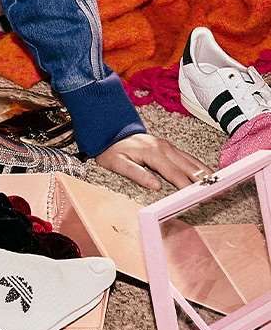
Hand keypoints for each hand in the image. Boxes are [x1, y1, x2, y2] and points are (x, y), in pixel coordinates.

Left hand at [95, 132, 213, 191]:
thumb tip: (156, 186)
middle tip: (218, 192)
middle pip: (189, 166)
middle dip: (204, 180)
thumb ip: (136, 174)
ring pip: (192, 161)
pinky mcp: (169, 147)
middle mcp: (164, 148)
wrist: (109, 132)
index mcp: (153, 153)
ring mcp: (168, 146)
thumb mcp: (117, 163)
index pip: (174, 173)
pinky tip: (208, 175)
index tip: (199, 197)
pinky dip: (200, 166)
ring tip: (220, 185)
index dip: (188, 186)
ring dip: (206, 173)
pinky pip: (188, 157)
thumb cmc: (112, 150)